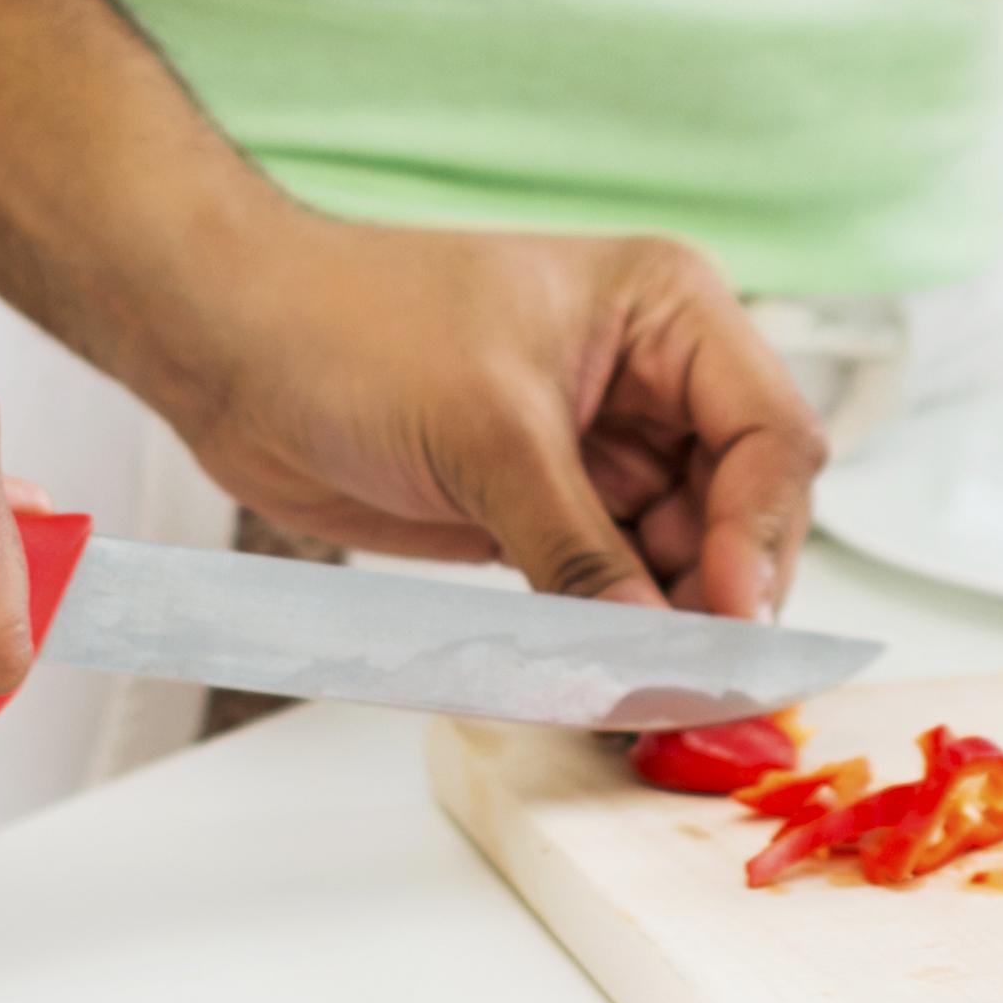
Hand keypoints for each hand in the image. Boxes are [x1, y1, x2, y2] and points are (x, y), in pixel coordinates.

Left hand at [146, 214, 826, 619]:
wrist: (233, 347)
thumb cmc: (351, 326)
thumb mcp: (488, 435)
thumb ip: (582, 555)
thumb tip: (656, 657)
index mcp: (669, 310)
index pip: (769, 434)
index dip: (761, 536)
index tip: (727, 624)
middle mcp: (655, 379)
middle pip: (744, 510)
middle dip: (720, 594)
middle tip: (685, 682)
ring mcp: (604, 449)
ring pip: (683, 561)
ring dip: (664, 628)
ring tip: (633, 691)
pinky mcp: (549, 508)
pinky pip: (611, 587)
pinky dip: (609, 635)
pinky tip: (592, 678)